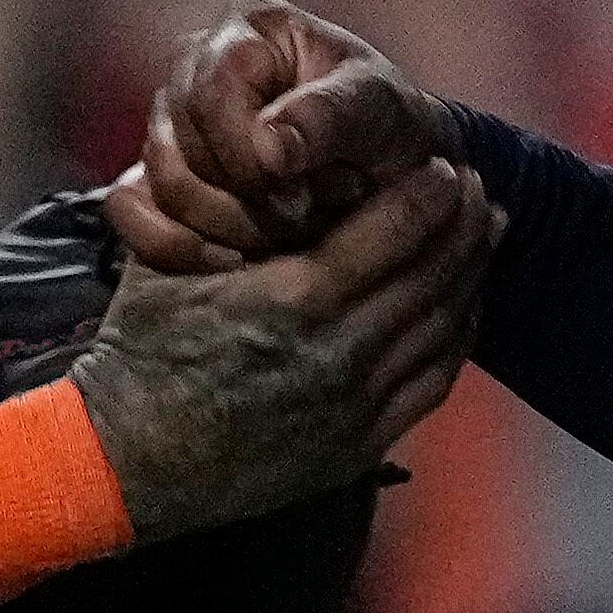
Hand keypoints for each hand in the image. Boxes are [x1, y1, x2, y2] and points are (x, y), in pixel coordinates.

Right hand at [74, 154, 492, 539]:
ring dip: (471, 276)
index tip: (445, 166)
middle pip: (435, 275)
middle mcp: (338, 353)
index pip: (397, 229)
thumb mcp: (173, 260)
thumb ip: (226, 209)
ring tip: (485, 237)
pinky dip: (456, 336)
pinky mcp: (357, 445)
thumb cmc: (142, 349)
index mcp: (294, 298)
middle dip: (466, 226)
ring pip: (444, 328)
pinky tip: (460, 307)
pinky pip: (432, 381)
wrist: (127, 458)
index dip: (431, 192)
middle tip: (480, 192)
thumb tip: (273, 154)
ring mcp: (354, 406)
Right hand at [114, 0, 447, 271]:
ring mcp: (169, 121)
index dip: (245, 155)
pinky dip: (176, 246)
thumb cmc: (387, 126)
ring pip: (161, 186)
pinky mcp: (156, 173)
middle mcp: (195, 66)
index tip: (302, 192)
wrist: (390, 170)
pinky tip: (232, 260)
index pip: (209, 96)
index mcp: (248, 29)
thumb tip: (269, 147)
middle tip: (309, 216)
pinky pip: (129, 211)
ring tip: (291, 231)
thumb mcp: (380, 111)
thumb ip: (332, 117)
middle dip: (246, 200)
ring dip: (227, 226)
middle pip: (178, 148)